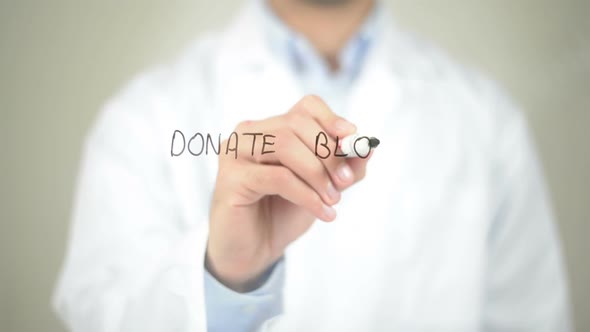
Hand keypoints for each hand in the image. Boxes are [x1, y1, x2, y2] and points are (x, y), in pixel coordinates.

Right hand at [206, 95, 371, 291]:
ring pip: (285, 145)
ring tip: (334, 200)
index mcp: (271, 128)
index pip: (305, 107)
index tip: (353, 140)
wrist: (253, 252)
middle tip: (346, 182)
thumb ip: (344, 167)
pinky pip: (277, 177)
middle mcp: (250, 133)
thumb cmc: (283, 214)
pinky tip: (323, 213)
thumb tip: (369, 148)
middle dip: (328, 153)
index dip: (332, 119)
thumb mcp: (322, 188)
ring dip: (317, 173)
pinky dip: (306, 194)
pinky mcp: (230, 178)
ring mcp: (235, 153)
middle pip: (295, 123)